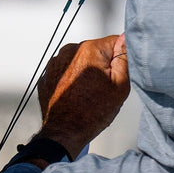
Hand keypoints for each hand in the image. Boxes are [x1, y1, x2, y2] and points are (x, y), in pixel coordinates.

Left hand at [35, 33, 128, 158]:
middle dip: (101, 65)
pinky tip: (75, 93)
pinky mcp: (48, 74)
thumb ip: (124, 56)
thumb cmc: (91, 113)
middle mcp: (70, 51)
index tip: (113, 76)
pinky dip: (71, 77)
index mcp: (90, 49)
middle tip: (101, 87)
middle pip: (96, 50)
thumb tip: (125, 38)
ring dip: (85, 70)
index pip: (114, 41)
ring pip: (81, 59)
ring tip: (86, 92)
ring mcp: (56, 62)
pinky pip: (66, 69)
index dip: (118, 59)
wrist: (64, 134)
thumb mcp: (120, 86)